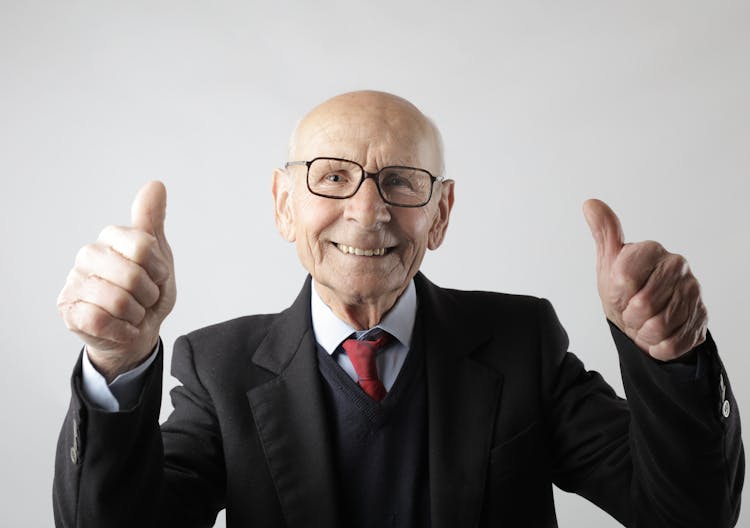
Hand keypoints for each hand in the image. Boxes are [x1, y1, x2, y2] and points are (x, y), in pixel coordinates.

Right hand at [57, 181, 175, 380]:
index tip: (157, 275)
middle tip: (144, 298)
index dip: (159, 269)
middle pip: (132, 276)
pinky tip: (120, 326)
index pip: (143, 245)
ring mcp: (75, 282)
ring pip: (118, 301)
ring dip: (136, 315)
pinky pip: (102, 320)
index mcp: (112, 237)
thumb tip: (156, 184)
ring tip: (132, 312)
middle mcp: (88, 255)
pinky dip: (122, 329)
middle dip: (149, 295)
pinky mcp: (68, 310)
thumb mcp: (159, 256)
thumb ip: (154, 222)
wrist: (139, 331)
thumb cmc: (148, 292)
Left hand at [583, 199, 706, 360]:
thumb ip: (604, 233)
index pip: (624, 278)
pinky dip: (659, 346)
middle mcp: (677, 266)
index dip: (616, 294)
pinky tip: (658, 336)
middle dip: (629, 316)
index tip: (618, 293)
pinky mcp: (702, 318)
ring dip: (644, 332)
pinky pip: (673, 343)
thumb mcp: (609, 262)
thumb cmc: (625, 288)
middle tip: (631, 312)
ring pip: (659, 326)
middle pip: (643, 305)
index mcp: (652, 250)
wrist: (646, 318)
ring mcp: (694, 291)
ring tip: (644, 323)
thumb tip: (590, 204)